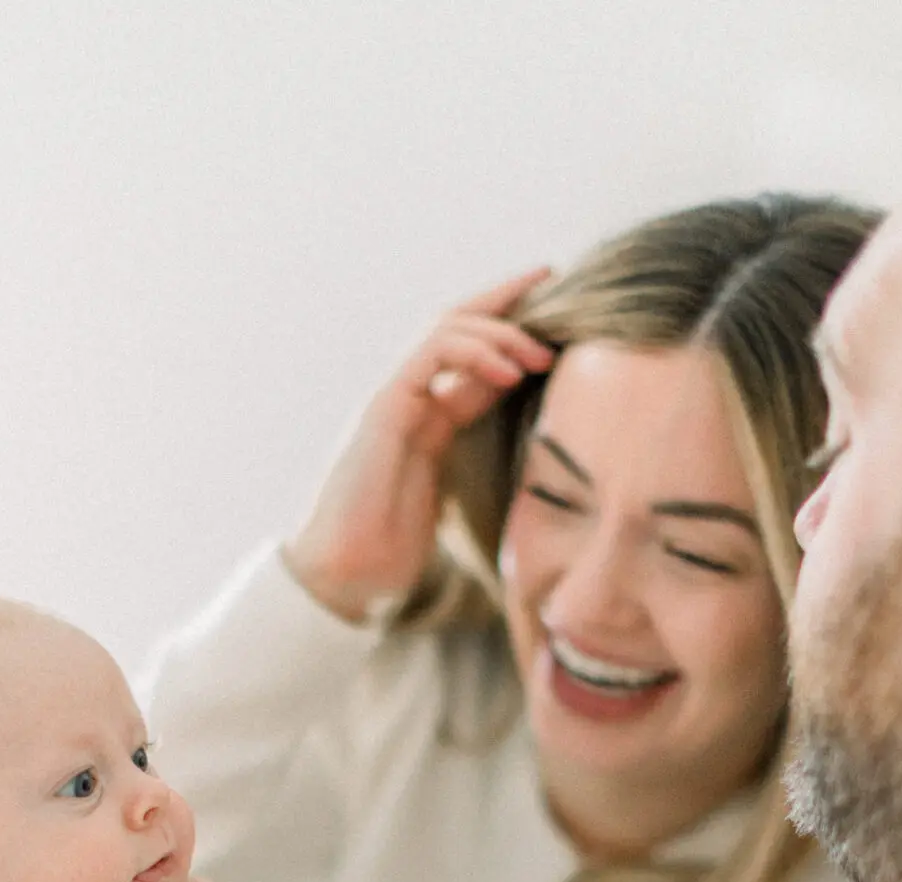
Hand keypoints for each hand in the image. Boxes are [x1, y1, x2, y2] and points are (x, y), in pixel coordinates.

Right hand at [282, 269, 554, 622]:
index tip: (555, 304)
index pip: (470, 355)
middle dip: (505, 299)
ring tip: (539, 351)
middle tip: (554, 284)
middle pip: (455, 325)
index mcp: (425, 418)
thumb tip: (535, 451)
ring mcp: (391, 400)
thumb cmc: (394, 553)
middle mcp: (406, 399)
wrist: (345, 578)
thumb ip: (482, 467)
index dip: (510, 329)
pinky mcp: (382, 408)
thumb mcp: (459, 500)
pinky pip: (429, 357)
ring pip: (444, 331)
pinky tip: (507, 371)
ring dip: (498, 331)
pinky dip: (471, 353)